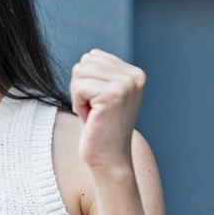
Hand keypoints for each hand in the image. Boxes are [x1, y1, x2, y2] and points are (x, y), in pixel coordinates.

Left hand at [70, 49, 145, 172]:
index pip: (93, 56)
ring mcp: (126, 85)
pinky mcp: (113, 95)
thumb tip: (89, 54)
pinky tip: (91, 118)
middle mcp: (134, 76)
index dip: (87, 81)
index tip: (98, 103)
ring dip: (79, 96)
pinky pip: (79, 86)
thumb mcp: (104, 94)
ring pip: (80, 72)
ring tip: (93, 114)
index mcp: (135, 73)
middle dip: (81, 87)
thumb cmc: (101, 129)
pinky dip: (78, 104)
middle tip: (94, 111)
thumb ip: (102, 72)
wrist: (110, 160)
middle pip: (85, 62)